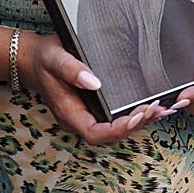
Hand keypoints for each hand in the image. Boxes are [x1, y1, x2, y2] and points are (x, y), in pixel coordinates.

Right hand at [19, 31, 171, 145]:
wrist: (34, 58)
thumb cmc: (43, 59)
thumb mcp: (54, 58)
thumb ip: (71, 70)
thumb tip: (94, 82)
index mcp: (69, 113)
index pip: (95, 133)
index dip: (117, 129)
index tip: (135, 117)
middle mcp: (79, 119)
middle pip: (110, 134)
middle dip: (134, 124)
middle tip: (155, 108)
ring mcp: (87, 114)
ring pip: (115, 128)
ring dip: (138, 121)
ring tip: (159, 108)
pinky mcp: (94, 107)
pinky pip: (115, 117)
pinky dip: (134, 114)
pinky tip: (149, 106)